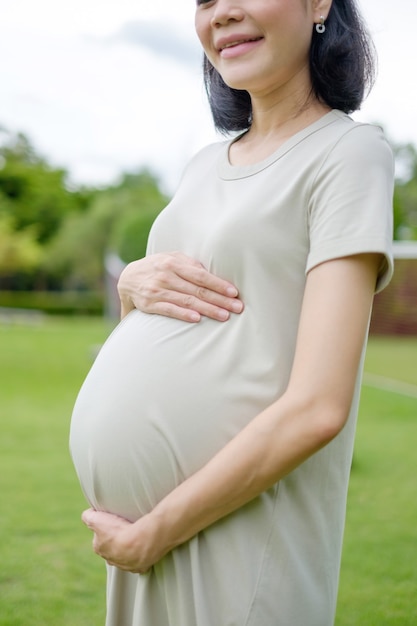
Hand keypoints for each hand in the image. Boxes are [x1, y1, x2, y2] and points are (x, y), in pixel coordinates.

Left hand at [81, 508, 157, 573]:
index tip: (113, 523)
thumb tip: (88, 513)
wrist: (139, 542)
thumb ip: (88, 516)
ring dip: (130, 547)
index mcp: (100, 549)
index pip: (99, 539)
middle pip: (112, 548)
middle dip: (117, 540)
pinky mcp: (140, 567)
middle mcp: (111, 560)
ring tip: (136, 535)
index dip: (106, 529)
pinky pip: (140, 560)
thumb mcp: (96, 519)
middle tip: (125, 528)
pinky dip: (142, 554)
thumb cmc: (118, 531)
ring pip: (126, 555)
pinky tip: (144, 545)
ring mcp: (126, 565)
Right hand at [117, 252, 243, 321]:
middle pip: (198, 290)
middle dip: (220, 299)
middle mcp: (166, 276)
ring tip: (224, 316)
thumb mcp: (171, 258)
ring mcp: (157, 291)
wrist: (127, 278)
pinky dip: (183, 314)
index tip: (234, 292)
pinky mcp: (150, 304)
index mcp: (173, 263)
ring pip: (187, 301)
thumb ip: (189, 263)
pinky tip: (197, 319)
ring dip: (207, 309)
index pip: (201, 275)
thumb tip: (210, 271)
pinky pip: (169, 310)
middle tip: (238, 307)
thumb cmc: (157, 268)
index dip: (218, 284)